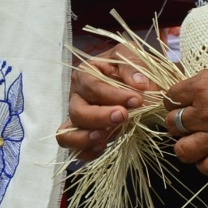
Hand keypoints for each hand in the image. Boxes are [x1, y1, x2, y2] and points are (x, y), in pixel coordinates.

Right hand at [59, 44, 155, 161]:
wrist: (137, 82)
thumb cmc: (130, 66)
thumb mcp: (132, 56)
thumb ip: (135, 66)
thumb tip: (140, 84)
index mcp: (85, 73)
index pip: (92, 86)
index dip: (113, 95)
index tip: (137, 100)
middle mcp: (77, 96)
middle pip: (77, 111)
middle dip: (100, 117)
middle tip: (123, 116)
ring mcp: (79, 118)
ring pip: (67, 133)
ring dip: (85, 138)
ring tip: (104, 139)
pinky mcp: (85, 135)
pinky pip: (76, 149)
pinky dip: (87, 152)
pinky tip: (104, 148)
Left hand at [164, 48, 207, 176]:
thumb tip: (195, 88)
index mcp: (203, 86)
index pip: (170, 99)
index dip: (176, 101)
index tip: (183, 102)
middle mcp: (207, 112)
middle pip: (172, 125)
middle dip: (178, 123)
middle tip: (190, 121)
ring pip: (183, 150)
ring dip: (186, 145)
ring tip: (196, 139)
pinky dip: (206, 163)